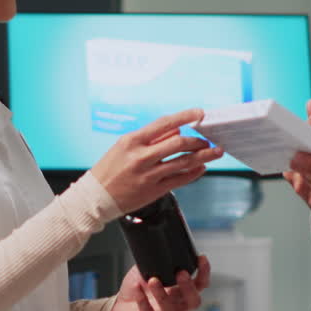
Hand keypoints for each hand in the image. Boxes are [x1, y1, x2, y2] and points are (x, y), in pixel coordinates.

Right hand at [91, 109, 223, 212]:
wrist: (96, 197)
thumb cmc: (109, 169)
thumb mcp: (124, 146)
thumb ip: (151, 138)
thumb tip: (176, 130)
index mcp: (133, 141)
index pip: (164, 123)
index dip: (185, 116)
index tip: (199, 113)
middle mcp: (141, 156)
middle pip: (179, 143)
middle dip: (198, 140)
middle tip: (208, 140)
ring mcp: (149, 175)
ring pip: (184, 162)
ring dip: (203, 156)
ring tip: (215, 152)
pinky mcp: (154, 191)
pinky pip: (180, 180)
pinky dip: (194, 173)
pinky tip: (201, 168)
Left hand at [110, 256, 210, 310]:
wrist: (118, 310)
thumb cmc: (136, 290)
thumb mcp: (144, 271)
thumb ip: (153, 262)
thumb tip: (156, 248)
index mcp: (178, 291)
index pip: (199, 285)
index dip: (203, 273)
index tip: (201, 258)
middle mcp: (175, 306)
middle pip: (193, 301)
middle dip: (189, 287)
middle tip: (181, 273)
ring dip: (163, 294)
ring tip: (153, 280)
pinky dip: (143, 303)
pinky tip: (138, 291)